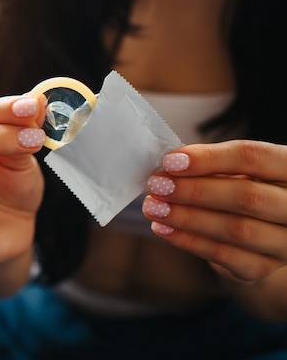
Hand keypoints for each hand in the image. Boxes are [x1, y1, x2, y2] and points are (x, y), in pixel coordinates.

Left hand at [143, 140, 286, 284]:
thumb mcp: (235, 170)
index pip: (255, 157)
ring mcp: (286, 242)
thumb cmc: (240, 188)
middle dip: (195, 190)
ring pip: (236, 229)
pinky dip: (189, 241)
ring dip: (187, 217)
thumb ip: (211, 165)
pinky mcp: (264, 268)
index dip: (210, 158)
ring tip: (153, 207)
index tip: (170, 161)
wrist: (256, 232)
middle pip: (248, 196)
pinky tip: (162, 228)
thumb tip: (170, 165)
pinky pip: (225, 256)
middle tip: (156, 185)